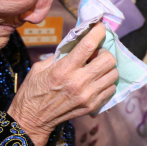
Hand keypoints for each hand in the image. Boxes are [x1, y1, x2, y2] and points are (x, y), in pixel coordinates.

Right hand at [7, 23, 117, 145]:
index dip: (98, 31)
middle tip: (95, 53)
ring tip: (96, 67)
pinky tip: (96, 81)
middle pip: (108, 59)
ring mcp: (88, 96)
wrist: (33, 119)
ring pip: (113, 74)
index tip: (101, 26)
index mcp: (64, 69)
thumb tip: (78, 41)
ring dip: (107, 67)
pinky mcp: (92, 106)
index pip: (88, 45)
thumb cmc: (34, 90)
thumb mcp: (41, 67)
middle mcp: (79, 82)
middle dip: (104, 52)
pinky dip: (107, 81)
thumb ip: (61, 54)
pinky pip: (111, 88)